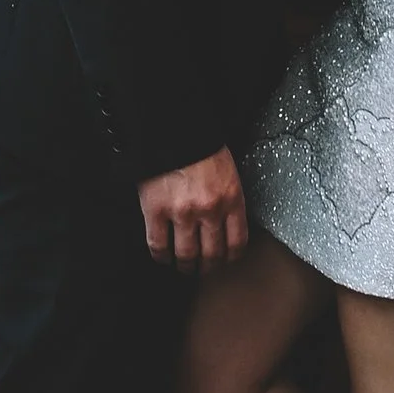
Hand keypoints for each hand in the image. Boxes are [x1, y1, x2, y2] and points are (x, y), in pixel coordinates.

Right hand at [139, 145, 248, 266]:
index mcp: (231, 197)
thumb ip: (227, 196)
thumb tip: (225, 221)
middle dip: (208, 266)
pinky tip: (162, 256)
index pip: (237, 242)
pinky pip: (158, 244)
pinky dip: (161, 256)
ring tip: (183, 267)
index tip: (225, 260)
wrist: (170, 124)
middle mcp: (210, 210)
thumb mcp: (226, 168)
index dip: (231, 257)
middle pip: (212, 254)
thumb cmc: (198, 142)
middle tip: (203, 268)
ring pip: (186, 255)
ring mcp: (182, 212)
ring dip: (185, 266)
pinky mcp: (155, 210)